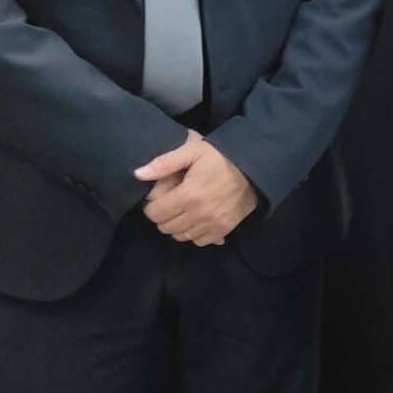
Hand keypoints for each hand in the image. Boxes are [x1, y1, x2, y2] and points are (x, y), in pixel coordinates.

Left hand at [134, 131, 258, 245]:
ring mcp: (212, 224)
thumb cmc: (220, 158)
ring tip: (183, 210)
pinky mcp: (223, 230)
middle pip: (165, 227)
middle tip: (170, 203)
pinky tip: (197, 219)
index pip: (154, 213)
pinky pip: (198, 241)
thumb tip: (138, 175)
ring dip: (177, 225)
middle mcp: (199, 214)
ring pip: (180, 236)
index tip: (158, 197)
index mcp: (188, 195)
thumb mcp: (192, 151)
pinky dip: (193, 233)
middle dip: (163, 216)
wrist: (254, 170)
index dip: (152, 206)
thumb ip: (164, 163)